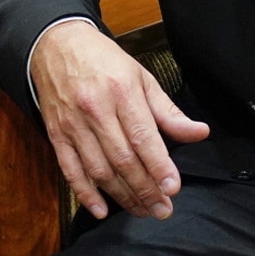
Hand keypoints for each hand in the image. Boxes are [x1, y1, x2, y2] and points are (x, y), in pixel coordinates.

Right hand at [29, 19, 208, 219]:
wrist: (56, 44)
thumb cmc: (103, 61)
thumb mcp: (141, 78)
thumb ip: (168, 111)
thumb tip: (199, 133)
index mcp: (121, 91)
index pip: (143, 137)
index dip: (159, 166)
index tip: (173, 188)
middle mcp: (95, 109)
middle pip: (122, 159)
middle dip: (145, 189)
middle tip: (162, 209)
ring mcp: (73, 124)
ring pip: (99, 169)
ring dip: (122, 195)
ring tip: (142, 210)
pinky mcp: (56, 134)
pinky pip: (70, 169)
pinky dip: (85, 193)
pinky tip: (101, 209)